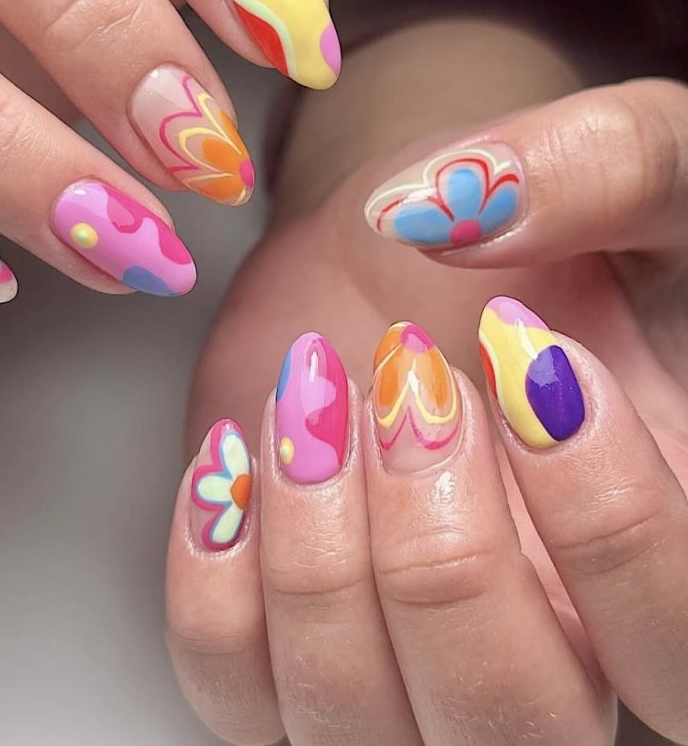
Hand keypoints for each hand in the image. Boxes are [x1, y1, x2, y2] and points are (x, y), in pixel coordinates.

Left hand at [164, 21, 687, 743]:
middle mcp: (544, 643)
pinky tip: (239, 451)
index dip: (606, 517)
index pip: (675, 643)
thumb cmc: (540, 221)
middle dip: (440, 554)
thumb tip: (459, 210)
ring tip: (313, 398)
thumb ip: (595, 167)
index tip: (529, 353)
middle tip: (408, 380)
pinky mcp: (285, 633)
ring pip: (355, 728)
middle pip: (512, 729)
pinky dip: (212, 576)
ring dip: (315, 557)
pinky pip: (232, 687)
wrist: (417, 247)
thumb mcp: (624, 165)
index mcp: (657, 556)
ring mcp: (401, 656)